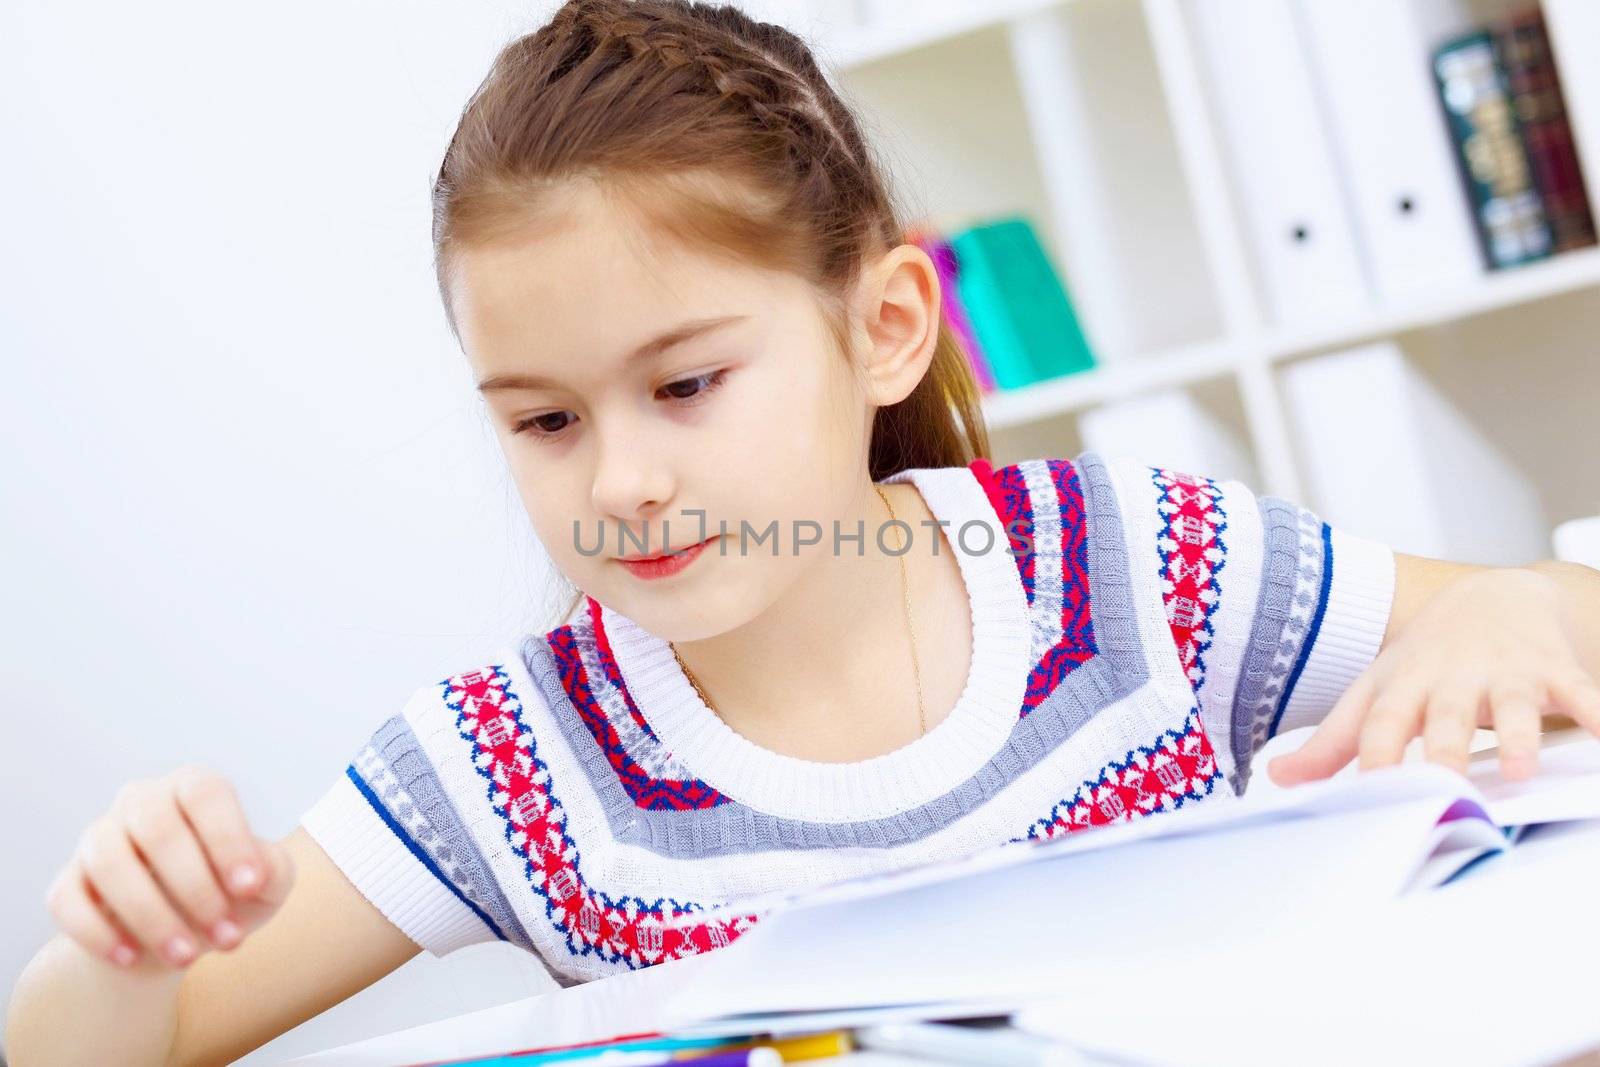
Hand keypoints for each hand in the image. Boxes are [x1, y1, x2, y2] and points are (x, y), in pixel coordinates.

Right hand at [45, 765, 294, 971]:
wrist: (179, 936)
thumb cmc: (229, 895)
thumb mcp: (266, 885)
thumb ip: (274, 870)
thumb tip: (256, 870)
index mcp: (193, 788)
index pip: (205, 794)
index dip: (228, 838)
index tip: (249, 887)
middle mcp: (142, 801)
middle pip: (158, 829)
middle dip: (196, 888)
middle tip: (228, 937)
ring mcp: (99, 838)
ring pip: (110, 863)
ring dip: (152, 915)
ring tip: (187, 956)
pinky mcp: (69, 881)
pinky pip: (68, 901)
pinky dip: (98, 933)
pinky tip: (131, 958)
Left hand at [1268, 568, 1599, 786]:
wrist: (1491, 597)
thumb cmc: (1425, 660)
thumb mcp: (1377, 691)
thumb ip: (1334, 741)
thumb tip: (1277, 778)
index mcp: (1402, 686)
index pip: (1381, 722)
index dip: (1376, 754)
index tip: (1375, 790)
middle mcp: (1451, 676)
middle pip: (1444, 715)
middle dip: (1444, 750)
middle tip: (1446, 789)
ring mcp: (1504, 670)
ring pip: (1512, 702)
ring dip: (1517, 734)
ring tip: (1520, 770)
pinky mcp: (1555, 667)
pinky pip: (1581, 691)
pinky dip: (1597, 711)